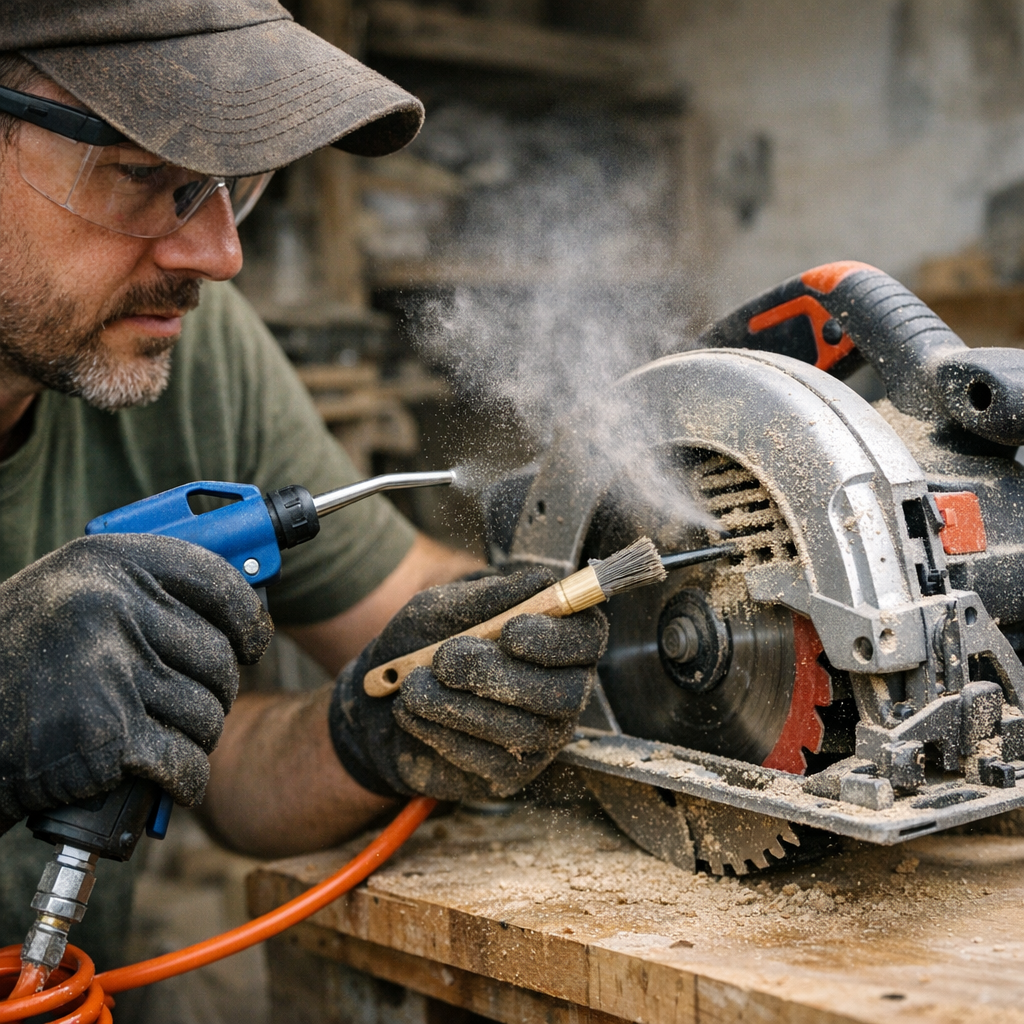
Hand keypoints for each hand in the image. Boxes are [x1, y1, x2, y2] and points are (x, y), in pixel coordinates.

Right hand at [0, 534, 273, 833]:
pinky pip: (188, 761)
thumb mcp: (71, 600)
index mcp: (107, 560)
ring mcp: (111, 669)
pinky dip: (186, 779)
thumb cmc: (18, 665)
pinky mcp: (108, 735)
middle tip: (186, 705)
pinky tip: (168, 779)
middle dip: (214, 691)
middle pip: (219, 658)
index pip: (219, 580)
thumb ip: (142, 594)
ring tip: (160, 738)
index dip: (247, 617)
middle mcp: (112, 605)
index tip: (253, 640)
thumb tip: (239, 611)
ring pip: (209, 712)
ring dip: (196, 738)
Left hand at [329, 568, 607, 800]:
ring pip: (526, 731)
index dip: (557, 639)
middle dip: (501, 676)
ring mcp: (541, 737)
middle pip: (567, 694)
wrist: (378, 697)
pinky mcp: (510, 773)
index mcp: (557, 639)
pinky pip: (490, 761)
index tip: (512, 631)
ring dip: (461, 705)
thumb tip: (541, 581)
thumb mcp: (443, 607)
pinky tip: (413, 710)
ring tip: (415, 684)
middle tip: (445, 660)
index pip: (587, 640)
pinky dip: (444, 733)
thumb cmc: (422, 642)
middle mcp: (562, 689)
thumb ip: (488, 597)